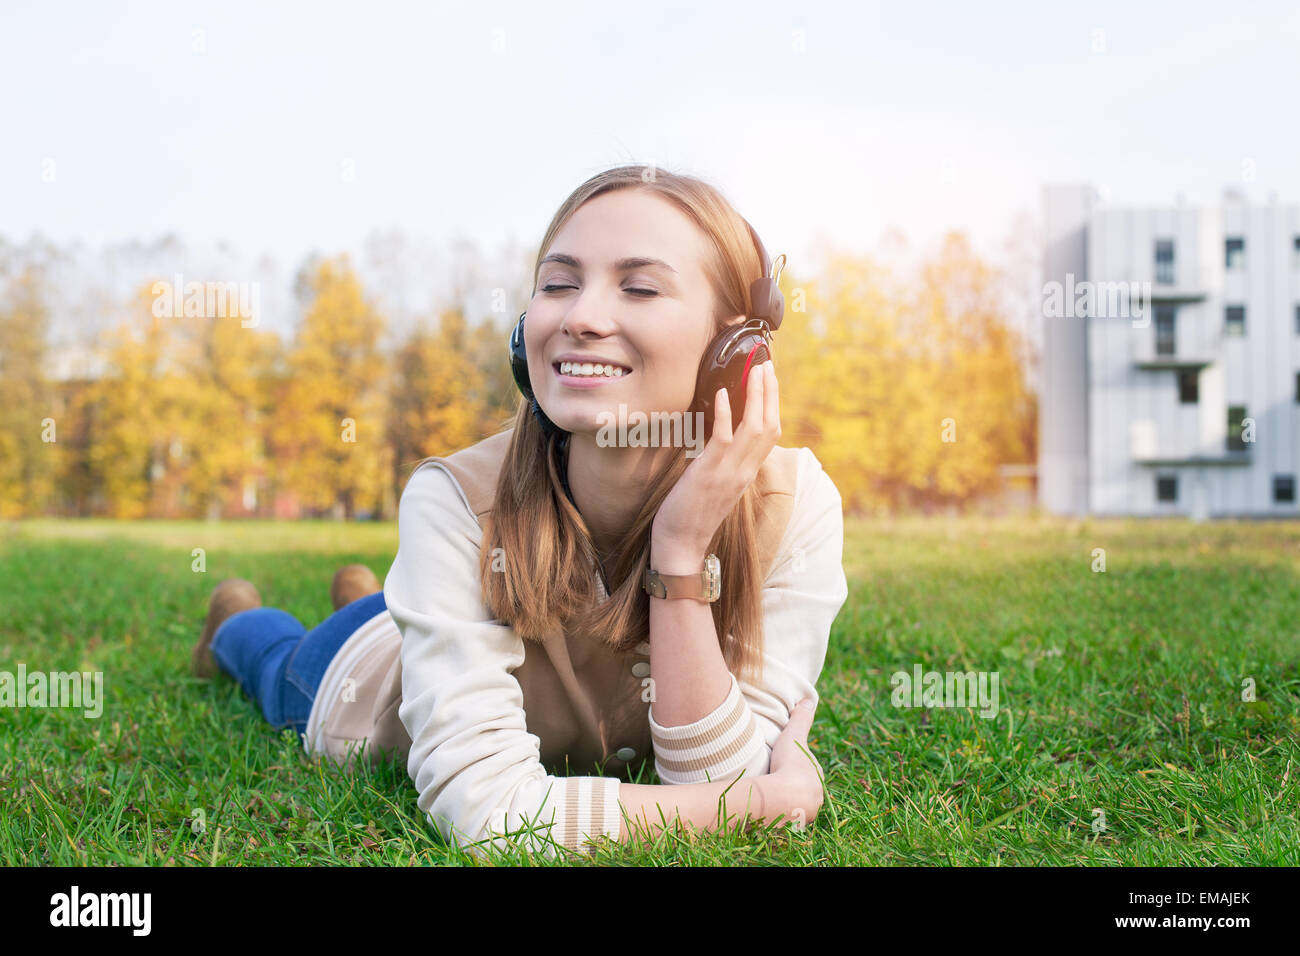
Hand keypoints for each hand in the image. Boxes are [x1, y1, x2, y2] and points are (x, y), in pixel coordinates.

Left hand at [651, 360, 780, 564]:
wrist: (681, 544)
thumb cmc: (692, 513)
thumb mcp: (716, 483)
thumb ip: (724, 461)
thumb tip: (720, 434)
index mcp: (747, 472)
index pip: (771, 433)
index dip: (773, 405)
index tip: (769, 380)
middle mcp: (745, 471)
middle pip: (770, 425)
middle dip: (770, 393)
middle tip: (766, 364)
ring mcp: (729, 472)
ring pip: (754, 428)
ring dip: (755, 396)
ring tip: (754, 370)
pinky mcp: (709, 473)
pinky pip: (723, 439)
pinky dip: (724, 414)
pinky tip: (721, 393)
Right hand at [765, 698, 824, 828]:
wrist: (782, 797)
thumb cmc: (789, 765)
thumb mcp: (794, 736)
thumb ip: (801, 718)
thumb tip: (808, 699)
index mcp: (818, 777)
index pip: (811, 771)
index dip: (799, 766)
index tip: (786, 763)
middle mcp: (816, 797)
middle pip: (805, 790)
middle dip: (794, 786)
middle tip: (776, 780)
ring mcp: (805, 813)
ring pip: (797, 806)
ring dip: (787, 802)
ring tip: (770, 797)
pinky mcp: (792, 826)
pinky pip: (785, 818)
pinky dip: (778, 814)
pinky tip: (767, 811)